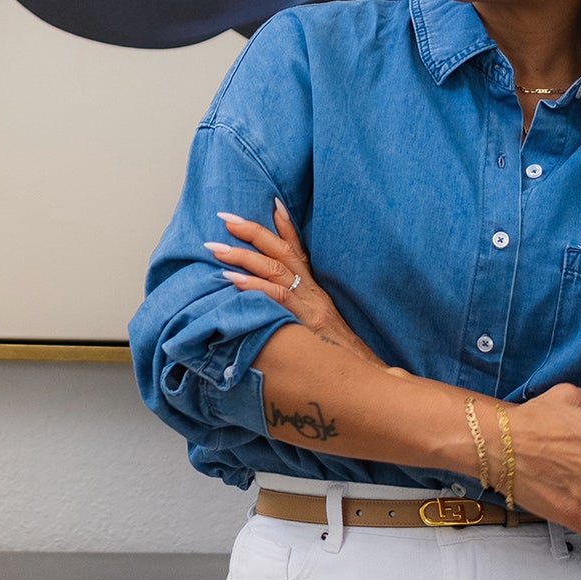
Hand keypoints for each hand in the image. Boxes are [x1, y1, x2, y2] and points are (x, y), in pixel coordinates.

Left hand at [206, 200, 389, 368]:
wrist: (365, 377)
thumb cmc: (337, 355)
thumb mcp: (318, 326)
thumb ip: (296, 310)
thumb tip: (267, 302)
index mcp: (315, 290)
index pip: (299, 250)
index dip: (284, 226)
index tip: (271, 202)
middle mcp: (313, 292)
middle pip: (282, 252)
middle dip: (251, 231)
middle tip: (224, 217)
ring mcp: (309, 305)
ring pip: (275, 269)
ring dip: (243, 255)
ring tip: (216, 248)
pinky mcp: (305, 321)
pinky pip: (275, 297)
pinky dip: (252, 285)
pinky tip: (231, 279)